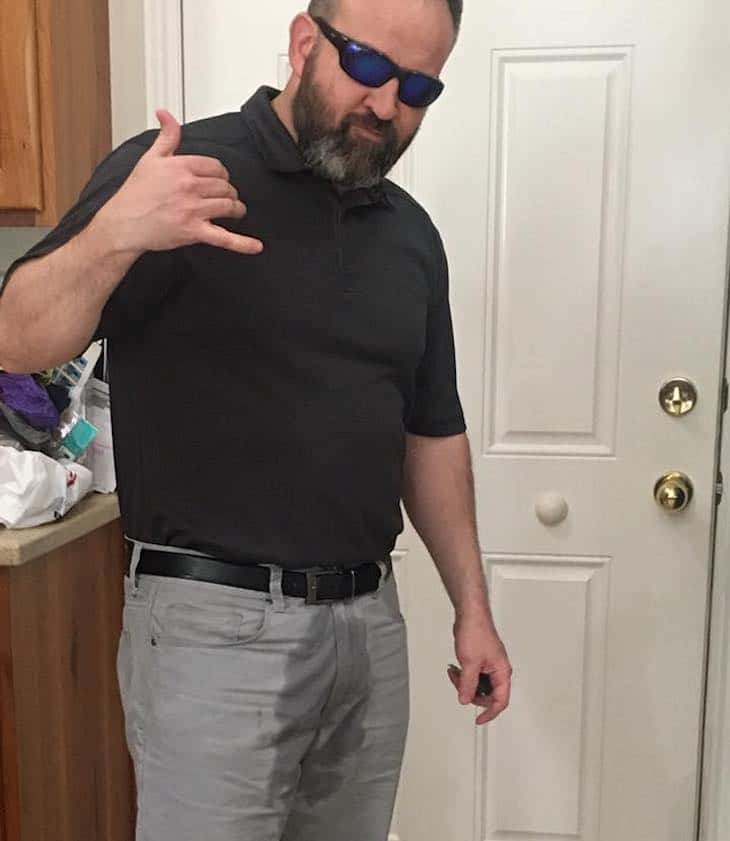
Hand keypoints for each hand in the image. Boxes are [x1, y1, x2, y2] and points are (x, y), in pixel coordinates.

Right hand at [96, 109, 263, 256]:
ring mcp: (193, 210)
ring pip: (228, 206)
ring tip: (236, 211)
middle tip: (228, 197)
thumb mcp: (149, 159)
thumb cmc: (135, 194)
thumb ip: (166, 137)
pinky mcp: (193, 232)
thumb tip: (166, 114)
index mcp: (181, 167)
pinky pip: (224, 238)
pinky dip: (242, 243)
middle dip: (229, 192)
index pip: (216, 167)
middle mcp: (189, 186)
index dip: (221, 174)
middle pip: (225, 187)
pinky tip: (257, 246)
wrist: (123, 223)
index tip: (220, 180)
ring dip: (236, 209)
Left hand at [449, 613, 511, 724]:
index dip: (489, 713)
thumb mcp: (470, 663)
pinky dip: (463, 675)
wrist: (470, 615)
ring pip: (478, 684)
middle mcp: (498, 669)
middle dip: (471, 693)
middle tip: (460, 687)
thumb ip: (467, 684)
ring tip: (455, 673)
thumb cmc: (476, 631)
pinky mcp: (481, 659)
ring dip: (465, 683)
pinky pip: (473, 674)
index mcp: (502, 672)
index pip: (500, 701)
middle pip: (488, 694)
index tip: (479, 719)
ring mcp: (489, 664)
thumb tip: (465, 699)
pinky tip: (455, 668)